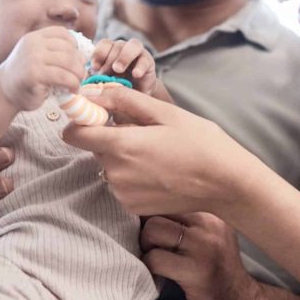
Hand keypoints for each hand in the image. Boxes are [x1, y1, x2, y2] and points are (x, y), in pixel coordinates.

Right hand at [0, 26, 85, 110]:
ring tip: (77, 84)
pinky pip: (63, 76)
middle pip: (69, 49)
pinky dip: (73, 84)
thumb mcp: (37, 56)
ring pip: (69, 62)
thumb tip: (84, 55)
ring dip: (78, 75)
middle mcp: (33, 44)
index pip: (63, 33)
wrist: (3, 91)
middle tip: (80, 76)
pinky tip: (72, 90)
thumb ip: (54, 51)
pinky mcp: (34, 74)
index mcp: (35, 37)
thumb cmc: (26, 76)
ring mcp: (33, 58)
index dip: (74, 46)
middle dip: (79, 64)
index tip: (75, 59)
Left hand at [62, 85, 261, 216]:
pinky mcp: (132, 207)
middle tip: (146, 131)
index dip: (82, 120)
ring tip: (157, 151)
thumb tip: (92, 92)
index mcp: (121, 145)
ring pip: (108, 165)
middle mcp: (116, 173)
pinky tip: (159, 169)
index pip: (74, 134)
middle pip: (95, 147)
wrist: (225, 183)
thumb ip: (123, 100)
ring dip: (123, 156)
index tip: (98, 114)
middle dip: (111, 136)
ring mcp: (123, 193)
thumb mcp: (164, 112)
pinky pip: (121, 183)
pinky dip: (133, 175)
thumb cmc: (200, 142)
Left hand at [91, 38, 156, 95]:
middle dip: (109, 60)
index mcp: (110, 51)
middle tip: (105, 74)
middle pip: (117, 44)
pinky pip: (145, 59)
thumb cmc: (116, 89)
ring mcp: (137, 54)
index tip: (94, 68)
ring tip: (118, 70)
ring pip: (133, 45)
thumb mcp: (102, 84)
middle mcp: (124, 48)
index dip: (98, 54)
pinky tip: (136, 75)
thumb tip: (85, 81)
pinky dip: (140, 66)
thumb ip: (93, 80)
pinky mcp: (149, 62)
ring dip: (123, 57)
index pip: (104, 44)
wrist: (136, 97)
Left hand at [141, 213, 260, 299]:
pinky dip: (149, 266)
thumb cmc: (218, 265)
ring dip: (146, 245)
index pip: (171, 194)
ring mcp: (203, 245)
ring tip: (155, 255)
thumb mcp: (211, 232)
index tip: (149, 220)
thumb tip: (150, 203)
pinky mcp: (195, 269)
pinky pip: (155, 259)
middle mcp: (210, 222)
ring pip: (154, 229)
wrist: (238, 298)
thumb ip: (188, 217)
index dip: (154, 207)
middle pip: (159, 207)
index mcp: (211, 210)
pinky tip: (159, 272)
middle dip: (147, 226)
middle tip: (151, 243)